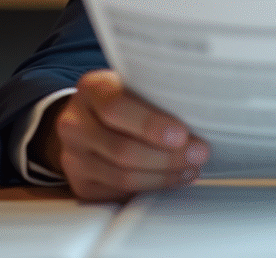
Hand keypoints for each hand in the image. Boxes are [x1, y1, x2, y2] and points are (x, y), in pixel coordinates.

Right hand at [36, 69, 209, 200]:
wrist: (86, 119)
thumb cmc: (123, 98)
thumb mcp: (132, 84)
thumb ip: (155, 93)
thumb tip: (201, 110)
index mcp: (91, 89)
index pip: (115, 108)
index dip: (150, 124)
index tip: (181, 134)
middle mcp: (74, 123)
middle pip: (122, 149)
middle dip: (167, 156)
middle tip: (199, 153)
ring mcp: (74, 156)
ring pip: (122, 176)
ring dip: (163, 176)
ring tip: (191, 169)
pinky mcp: (81, 184)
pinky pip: (118, 192)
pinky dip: (151, 187)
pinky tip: (172, 178)